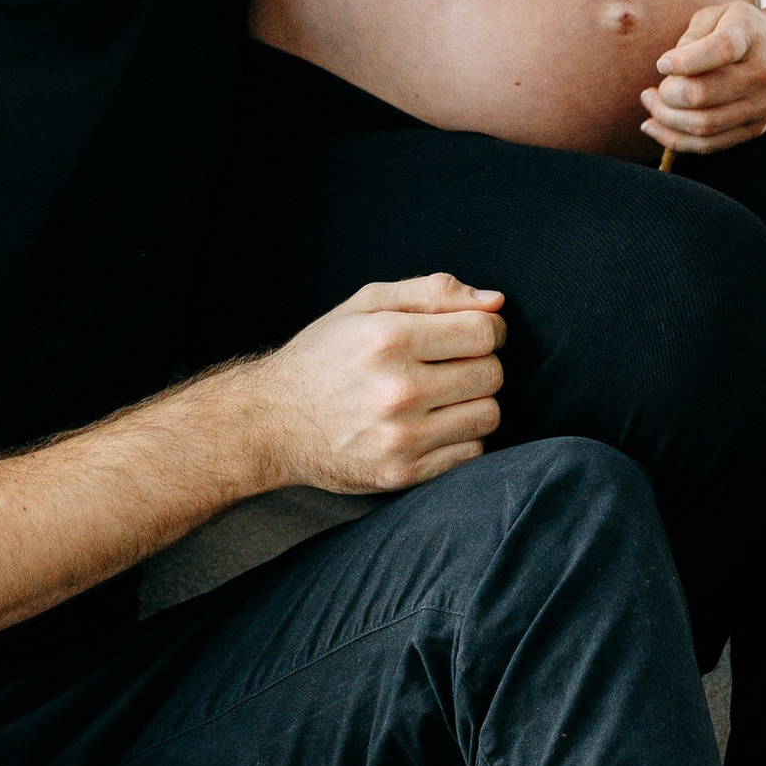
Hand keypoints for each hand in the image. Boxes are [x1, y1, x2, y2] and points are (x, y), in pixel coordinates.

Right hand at [253, 276, 505, 494]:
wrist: (270, 423)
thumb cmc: (323, 357)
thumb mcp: (366, 305)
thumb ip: (432, 292)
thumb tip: (495, 302)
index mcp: (390, 339)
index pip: (483, 332)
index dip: (490, 329)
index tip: (474, 334)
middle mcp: (398, 390)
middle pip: (491, 374)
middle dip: (481, 364)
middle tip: (453, 365)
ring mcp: (401, 437)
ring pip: (488, 415)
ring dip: (475, 403)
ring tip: (444, 396)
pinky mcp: (402, 473)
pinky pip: (470, 453)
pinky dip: (461, 438)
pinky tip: (433, 425)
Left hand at [642, 1, 765, 156]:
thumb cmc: (744, 30)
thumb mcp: (720, 14)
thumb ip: (692, 35)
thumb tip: (669, 69)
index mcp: (750, 35)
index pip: (720, 49)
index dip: (684, 61)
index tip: (662, 63)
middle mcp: (763, 73)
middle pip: (704, 95)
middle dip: (666, 96)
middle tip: (651, 90)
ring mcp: (763, 105)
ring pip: (704, 125)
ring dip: (666, 120)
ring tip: (650, 105)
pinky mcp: (756, 129)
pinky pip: (710, 145)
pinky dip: (676, 140)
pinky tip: (655, 127)